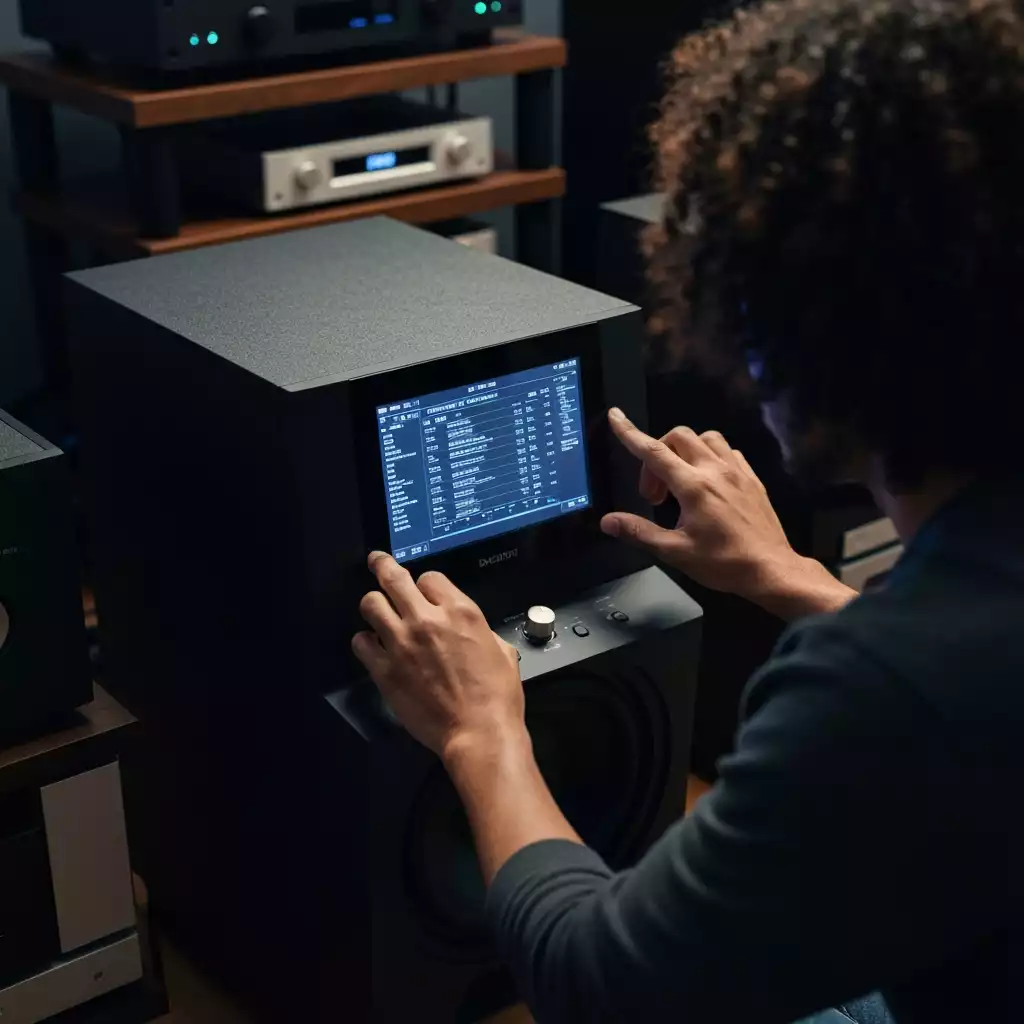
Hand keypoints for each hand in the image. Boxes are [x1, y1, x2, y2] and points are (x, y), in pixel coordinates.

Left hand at [352, 552, 526, 761]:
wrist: (479, 732)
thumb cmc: (496, 697)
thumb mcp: (503, 651)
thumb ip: (480, 631)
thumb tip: (471, 631)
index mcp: (461, 612)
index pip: (429, 577)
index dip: (426, 584)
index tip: (424, 591)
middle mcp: (427, 620)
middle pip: (393, 578)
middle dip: (383, 566)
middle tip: (377, 562)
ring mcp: (402, 643)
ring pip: (371, 604)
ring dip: (373, 604)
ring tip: (375, 609)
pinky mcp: (384, 669)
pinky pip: (361, 642)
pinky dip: (365, 642)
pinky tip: (372, 647)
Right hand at [601, 409, 855, 618]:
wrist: (770, 569)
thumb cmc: (722, 562)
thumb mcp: (675, 552)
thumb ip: (639, 532)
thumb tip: (608, 521)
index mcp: (693, 486)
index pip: (653, 451)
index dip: (630, 433)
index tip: (615, 416)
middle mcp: (715, 470)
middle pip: (679, 437)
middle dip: (658, 455)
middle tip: (655, 493)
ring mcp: (737, 471)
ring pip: (706, 438)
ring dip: (686, 450)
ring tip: (680, 481)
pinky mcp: (752, 479)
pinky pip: (728, 452)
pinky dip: (711, 457)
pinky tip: (709, 481)